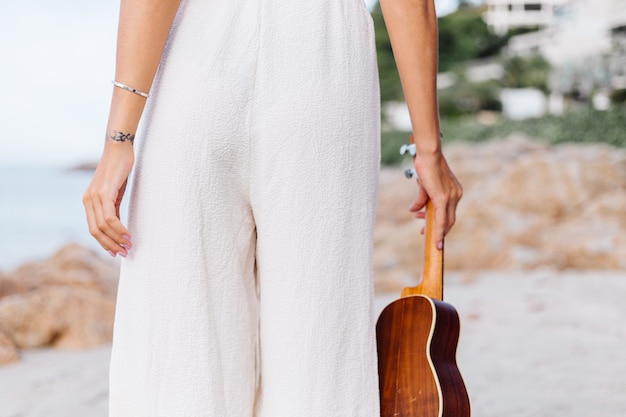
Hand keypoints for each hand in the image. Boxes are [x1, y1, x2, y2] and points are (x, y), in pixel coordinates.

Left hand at [83, 140, 134, 256]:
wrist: (119, 148)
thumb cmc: (119, 168)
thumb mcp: (115, 191)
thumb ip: (113, 207)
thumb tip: (116, 225)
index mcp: (89, 201)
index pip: (94, 229)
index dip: (105, 243)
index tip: (117, 252)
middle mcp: (88, 200)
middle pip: (95, 231)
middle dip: (110, 245)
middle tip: (125, 253)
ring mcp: (94, 196)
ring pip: (102, 226)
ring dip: (116, 239)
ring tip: (129, 245)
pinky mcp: (104, 192)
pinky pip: (109, 217)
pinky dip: (118, 228)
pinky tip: (127, 234)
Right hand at [408, 150, 461, 248]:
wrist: (428, 155)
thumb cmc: (426, 166)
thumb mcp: (424, 186)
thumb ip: (421, 199)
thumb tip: (413, 210)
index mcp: (454, 191)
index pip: (450, 212)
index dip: (442, 222)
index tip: (433, 227)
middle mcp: (456, 195)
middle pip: (449, 219)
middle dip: (438, 229)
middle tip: (424, 232)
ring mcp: (451, 198)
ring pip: (445, 221)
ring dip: (435, 229)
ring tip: (422, 230)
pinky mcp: (443, 199)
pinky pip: (441, 220)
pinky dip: (438, 231)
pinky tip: (435, 240)